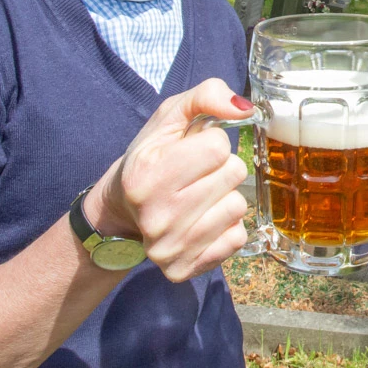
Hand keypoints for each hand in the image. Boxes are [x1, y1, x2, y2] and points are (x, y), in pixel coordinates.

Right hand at [88, 80, 251, 281]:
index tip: (192, 152)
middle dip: (222, 169)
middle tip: (197, 176)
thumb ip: (206, 96)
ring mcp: (168, 248)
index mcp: (147, 173)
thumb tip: (245, 109)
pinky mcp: (181, 270)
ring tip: (199, 197)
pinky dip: (226, 227)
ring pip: (238, 207)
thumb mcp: (170, 117)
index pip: (218, 146)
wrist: (122, 210)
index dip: (212, 143)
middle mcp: (155, 215)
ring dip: (225, 197)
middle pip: (234, 175)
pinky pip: (236, 239)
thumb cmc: (151, 158)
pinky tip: (202, 221)